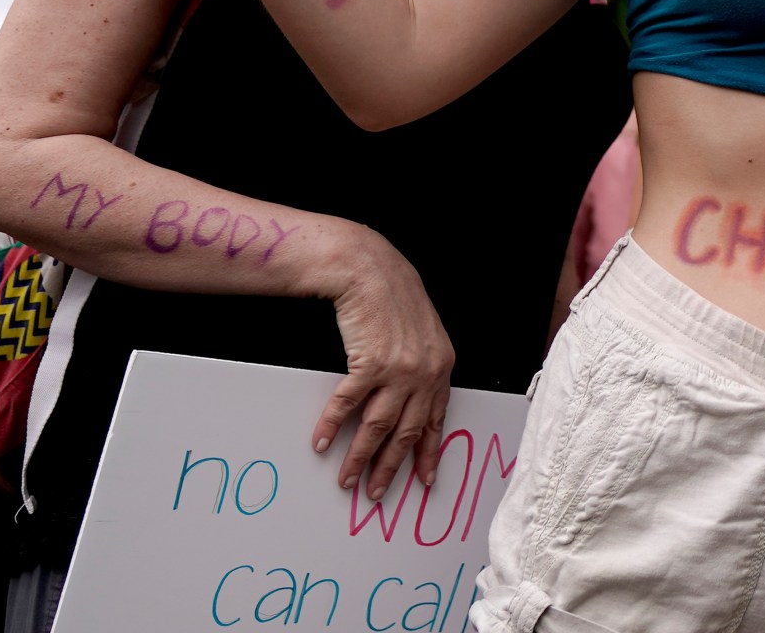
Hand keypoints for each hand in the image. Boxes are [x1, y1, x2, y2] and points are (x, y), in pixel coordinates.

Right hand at [315, 228, 456, 501]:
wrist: (371, 270)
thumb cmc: (394, 299)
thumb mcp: (423, 335)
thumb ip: (422, 368)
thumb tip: (410, 402)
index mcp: (442, 367)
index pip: (435, 421)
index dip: (428, 453)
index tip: (424, 481)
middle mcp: (426, 372)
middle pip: (407, 432)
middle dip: (392, 468)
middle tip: (377, 494)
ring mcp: (399, 369)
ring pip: (378, 427)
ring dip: (361, 458)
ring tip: (348, 480)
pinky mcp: (370, 363)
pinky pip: (348, 404)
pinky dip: (332, 426)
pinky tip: (322, 443)